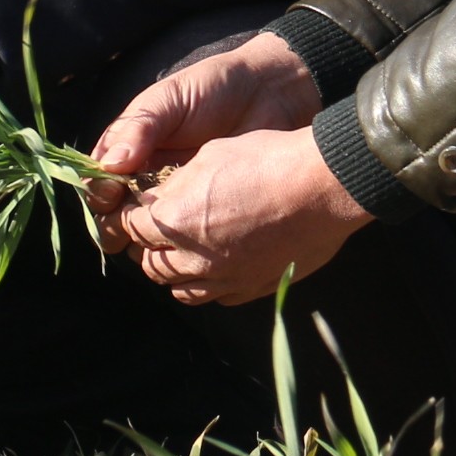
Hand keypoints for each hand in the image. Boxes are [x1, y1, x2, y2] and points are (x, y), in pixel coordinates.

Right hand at [85, 33, 343, 290]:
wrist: (266, 95)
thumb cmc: (212, 89)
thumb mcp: (168, 101)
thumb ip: (138, 129)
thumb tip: (109, 165)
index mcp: (126, 148)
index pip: (96, 180)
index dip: (99, 192)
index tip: (113, 195)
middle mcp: (142, 175)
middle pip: (112, 213)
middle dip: (113, 224)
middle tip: (128, 228)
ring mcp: (172, 195)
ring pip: (143, 230)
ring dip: (142, 238)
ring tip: (156, 236)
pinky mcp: (202, 210)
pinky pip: (180, 233)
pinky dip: (175, 241)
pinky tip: (183, 239)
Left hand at [102, 126, 371, 302]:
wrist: (323, 186)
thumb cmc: (268, 161)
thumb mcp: (209, 157)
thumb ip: (176, 186)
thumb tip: (158, 200)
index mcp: (176, 221)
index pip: (132, 228)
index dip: (131, 216)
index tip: (137, 209)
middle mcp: (196, 258)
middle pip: (152, 264)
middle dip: (149, 247)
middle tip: (158, 231)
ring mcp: (226, 278)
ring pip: (180, 289)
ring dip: (175, 271)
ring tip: (184, 252)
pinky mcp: (252, 288)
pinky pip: (217, 297)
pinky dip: (208, 284)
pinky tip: (216, 265)